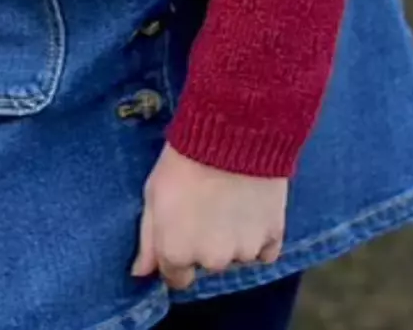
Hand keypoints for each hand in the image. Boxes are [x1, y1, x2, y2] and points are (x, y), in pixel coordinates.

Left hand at [132, 142, 286, 291]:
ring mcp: (245, 252)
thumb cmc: (183, 160)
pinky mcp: (273, 238)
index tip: (182, 231)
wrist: (230, 134)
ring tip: (229, 200)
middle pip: (208, 263)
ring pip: (237, 255)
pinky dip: (259, 235)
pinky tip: (251, 207)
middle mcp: (212, 261)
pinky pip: (266, 249)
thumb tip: (140, 273)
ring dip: (233, 237)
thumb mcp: (153, 193)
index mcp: (178, 253)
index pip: (177, 277)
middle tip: (205, 206)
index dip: (177, 255)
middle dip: (206, 243)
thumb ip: (148, 239)